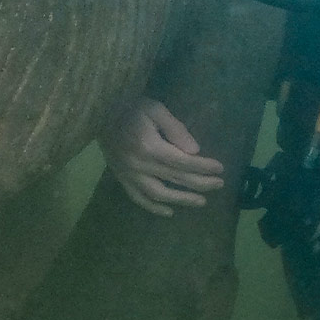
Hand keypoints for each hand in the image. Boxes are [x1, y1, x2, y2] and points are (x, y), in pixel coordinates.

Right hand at [99, 98, 224, 215]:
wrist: (99, 113)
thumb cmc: (131, 108)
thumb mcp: (156, 110)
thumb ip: (176, 129)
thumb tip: (195, 151)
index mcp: (150, 146)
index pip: (183, 162)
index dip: (203, 167)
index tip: (220, 169)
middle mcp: (140, 164)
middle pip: (175, 179)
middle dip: (200, 183)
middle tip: (219, 185)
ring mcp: (129, 174)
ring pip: (158, 194)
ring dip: (181, 200)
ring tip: (201, 201)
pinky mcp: (121, 179)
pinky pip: (138, 198)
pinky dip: (153, 208)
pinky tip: (169, 211)